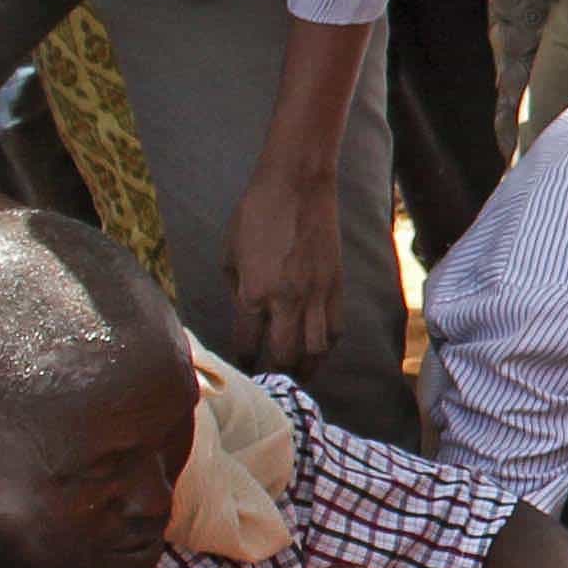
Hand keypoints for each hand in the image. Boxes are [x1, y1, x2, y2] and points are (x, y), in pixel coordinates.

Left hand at [223, 159, 343, 372]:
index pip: (248, 344)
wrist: (298, 185)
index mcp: (253, 293)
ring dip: (306, 367)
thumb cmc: (255, 212)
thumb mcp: (230, 251)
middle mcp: (287, 302)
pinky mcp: (337, 286)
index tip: (242, 370)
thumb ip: (237, 287)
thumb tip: (245, 311)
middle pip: (284, 356)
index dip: (243, 363)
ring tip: (298, 374)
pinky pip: (336, 328)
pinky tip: (318, 347)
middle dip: (275, 375)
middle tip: (269, 382)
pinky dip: (327, 344)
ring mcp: (316, 295)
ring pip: (317, 350)